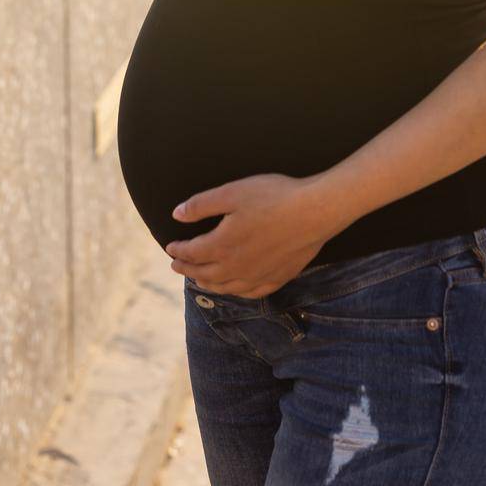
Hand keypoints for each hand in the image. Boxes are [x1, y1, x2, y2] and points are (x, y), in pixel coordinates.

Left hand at [164, 172, 334, 296]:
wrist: (314, 212)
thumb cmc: (274, 197)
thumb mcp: (232, 192)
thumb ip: (201, 205)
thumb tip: (176, 214)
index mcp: (222, 245)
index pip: (192, 253)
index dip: (178, 250)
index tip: (170, 247)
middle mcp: (236, 267)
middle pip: (204, 273)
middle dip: (187, 269)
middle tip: (177, 265)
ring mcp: (257, 276)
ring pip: (225, 287)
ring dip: (208, 283)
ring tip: (199, 280)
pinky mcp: (277, 278)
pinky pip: (250, 292)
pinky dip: (235, 291)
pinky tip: (235, 287)